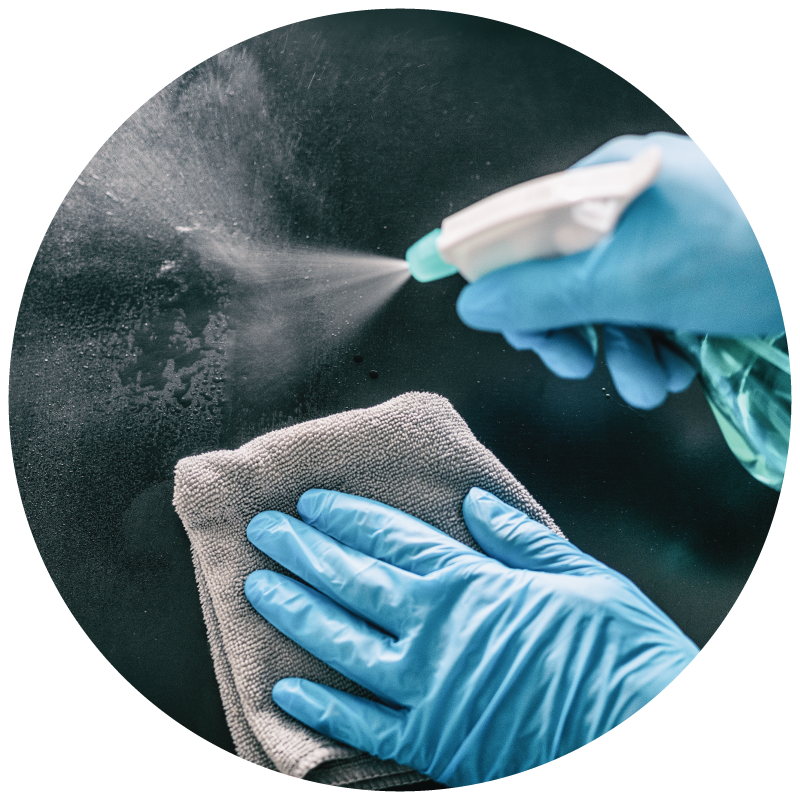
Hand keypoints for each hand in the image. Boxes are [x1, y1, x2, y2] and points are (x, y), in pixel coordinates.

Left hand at [245, 488, 698, 785]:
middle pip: (354, 583)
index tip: (311, 503)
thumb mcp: (582, 576)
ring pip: (344, 646)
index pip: (392, 539)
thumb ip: (517, 538)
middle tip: (264, 531)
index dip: (346, 518)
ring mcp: (429, 690)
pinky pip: (364, 728)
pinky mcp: (434, 742)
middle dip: (304, 552)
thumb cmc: (620, 651)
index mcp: (472, 584)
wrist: (639, 730)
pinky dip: (323, 711)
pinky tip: (286, 692)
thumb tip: (474, 502)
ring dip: (297, 614)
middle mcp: (438, 631)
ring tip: (260, 589)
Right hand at [456, 132, 783, 408]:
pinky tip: (675, 369)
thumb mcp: (628, 281)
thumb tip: (472, 303)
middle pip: (563, 273)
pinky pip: (648, 311)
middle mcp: (629, 204)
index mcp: (606, 182)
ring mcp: (663, 238)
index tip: (515, 331)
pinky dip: (656, 347)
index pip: (525, 230)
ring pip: (608, 302)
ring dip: (622, 352)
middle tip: (574, 362)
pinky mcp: (692, 270)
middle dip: (571, 330)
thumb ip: (542, 295)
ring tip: (650, 381)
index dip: (509, 284)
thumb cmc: (742, 255)